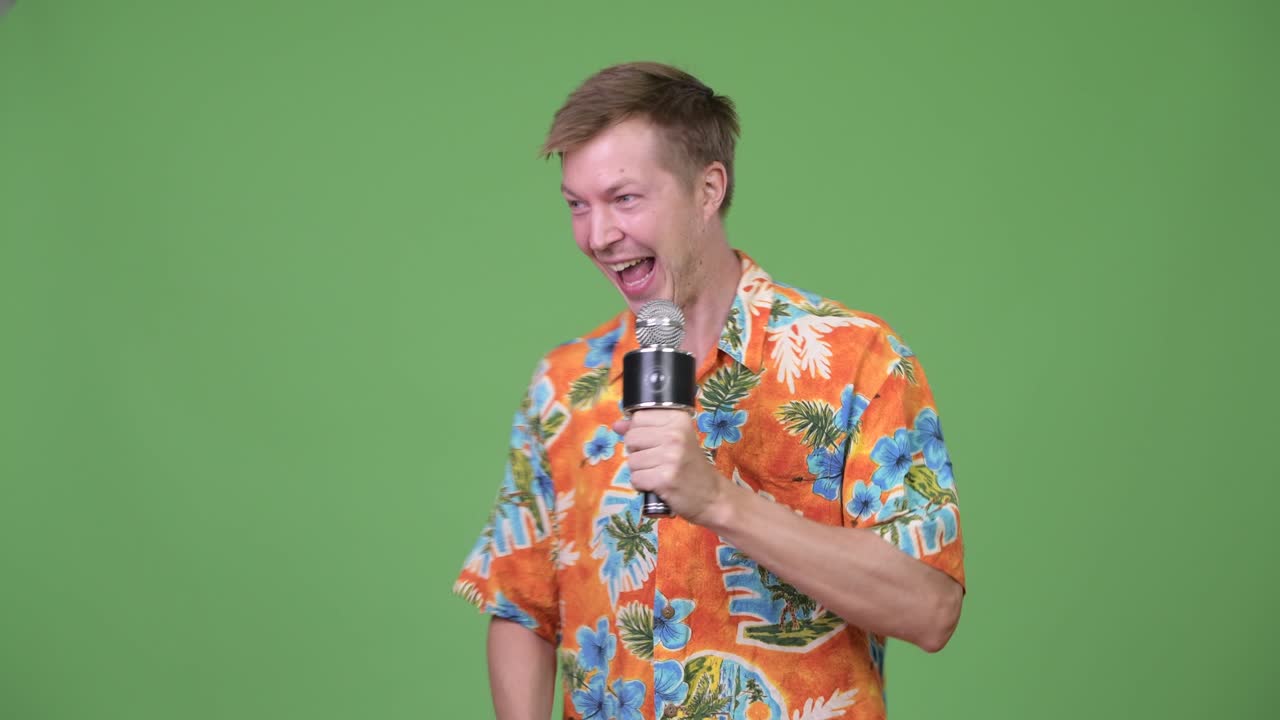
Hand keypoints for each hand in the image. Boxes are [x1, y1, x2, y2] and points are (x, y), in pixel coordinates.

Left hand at [612, 409, 727, 525]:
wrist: (712, 495)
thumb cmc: (690, 466)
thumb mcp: (673, 440)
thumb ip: (644, 429)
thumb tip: (617, 425)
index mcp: (678, 419)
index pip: (638, 418)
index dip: (639, 432)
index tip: (655, 443)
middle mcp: (675, 434)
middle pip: (631, 438)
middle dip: (637, 453)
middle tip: (657, 461)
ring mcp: (670, 457)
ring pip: (631, 461)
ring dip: (640, 471)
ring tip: (658, 473)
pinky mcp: (664, 478)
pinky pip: (635, 479)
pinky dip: (642, 485)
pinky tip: (657, 485)